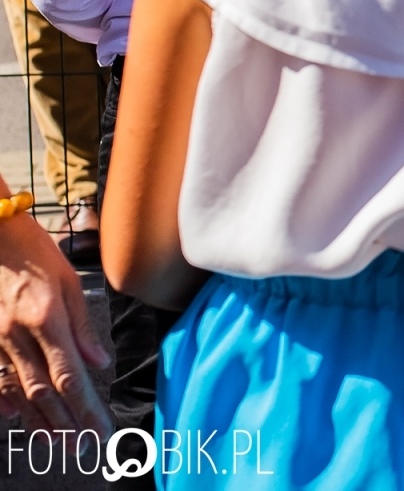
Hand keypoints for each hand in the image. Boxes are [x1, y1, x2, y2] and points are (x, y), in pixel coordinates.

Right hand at [0, 213, 112, 433]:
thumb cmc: (33, 251)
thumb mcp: (68, 280)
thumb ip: (83, 325)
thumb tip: (99, 362)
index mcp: (46, 319)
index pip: (69, 376)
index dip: (84, 408)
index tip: (99, 429)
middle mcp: (18, 336)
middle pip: (44, 392)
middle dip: (65, 424)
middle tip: (82, 447)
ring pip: (19, 391)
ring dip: (39, 420)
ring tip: (57, 443)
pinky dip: (5, 401)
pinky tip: (16, 417)